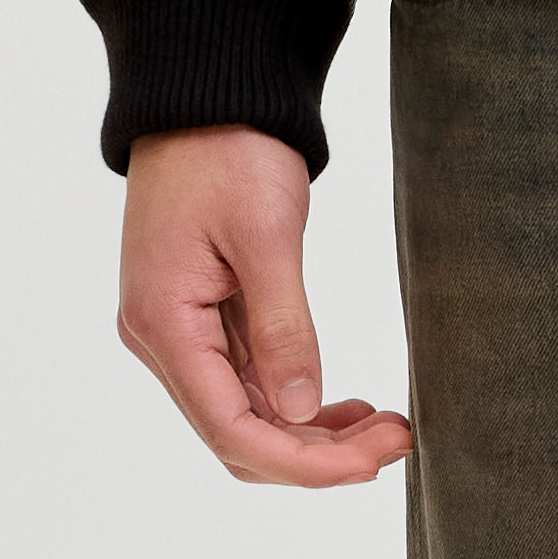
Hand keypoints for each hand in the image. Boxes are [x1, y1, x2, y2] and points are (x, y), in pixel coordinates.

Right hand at [117, 125, 412, 487]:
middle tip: (397, 443)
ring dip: (312, 435)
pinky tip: (347, 406)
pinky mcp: (200, 319)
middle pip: (237, 435)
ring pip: (246, 417)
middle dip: (316, 455)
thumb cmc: (229, 151)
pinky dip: (297, 402)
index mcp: (163, 323)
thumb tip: (300, 409)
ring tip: (386, 429)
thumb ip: (282, 327)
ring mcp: (178, 332)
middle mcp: (160, 340)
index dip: (303, 462)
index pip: (230, 429)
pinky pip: (247, 385)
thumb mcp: (267, 236)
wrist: (206, 96)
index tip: (371, 462)